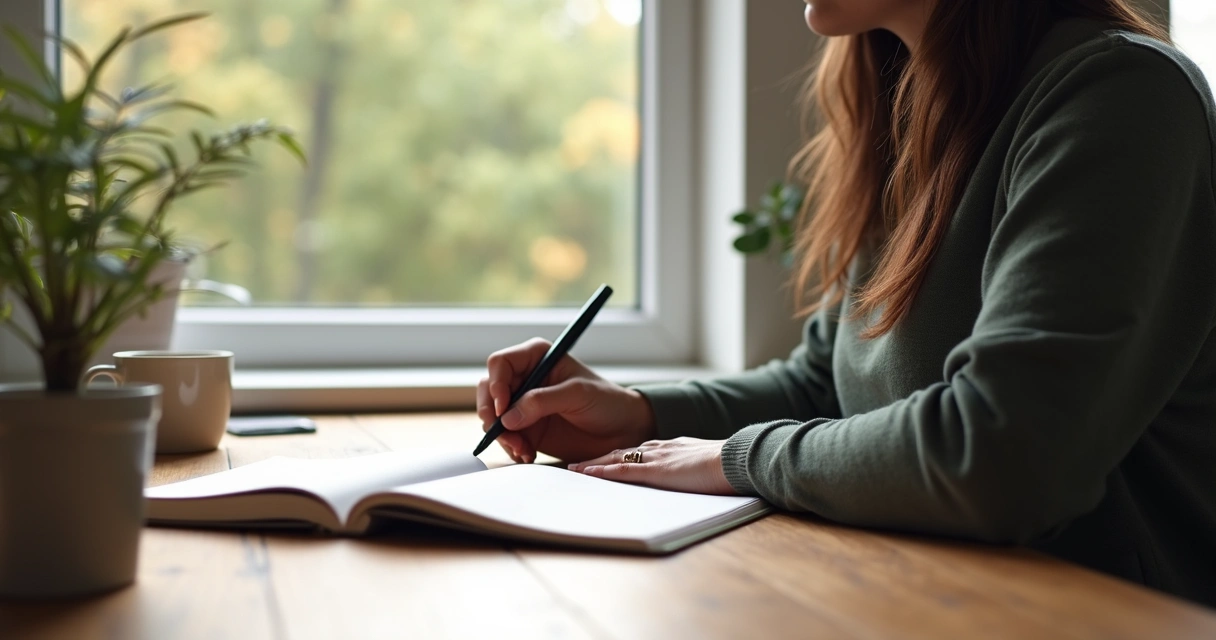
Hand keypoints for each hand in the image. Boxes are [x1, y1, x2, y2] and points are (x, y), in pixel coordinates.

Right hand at [477, 338, 656, 463]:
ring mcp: (523, 404)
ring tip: (524, 449)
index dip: (496, 384)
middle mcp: (526, 378)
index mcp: (537, 357)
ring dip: (502, 435)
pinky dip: (511, 447)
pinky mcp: (526, 428)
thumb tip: (507, 417)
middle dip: (492, 414)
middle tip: (505, 434)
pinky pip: (505, 436)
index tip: (503, 408)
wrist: (623, 431)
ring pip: (492, 416)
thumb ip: (542, 402)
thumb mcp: (577, 395)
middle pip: (488, 390)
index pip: (501, 363)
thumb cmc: (607, 402)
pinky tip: (527, 454)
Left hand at [567, 437, 737, 495]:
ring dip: (594, 464)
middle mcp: (660, 448)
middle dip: (599, 458)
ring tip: (573, 469)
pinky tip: (587, 474)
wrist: (740, 459)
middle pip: (621, 452)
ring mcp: (657, 458)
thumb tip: (694, 477)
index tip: (603, 460)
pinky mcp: (658, 471)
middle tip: (577, 465)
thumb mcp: (708, 465)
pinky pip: (623, 471)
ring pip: (617, 459)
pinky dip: (603, 472)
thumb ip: (694, 469)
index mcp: (673, 447)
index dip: (618, 456)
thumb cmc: (731, 465)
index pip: (638, 451)